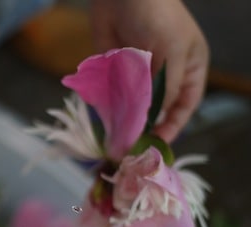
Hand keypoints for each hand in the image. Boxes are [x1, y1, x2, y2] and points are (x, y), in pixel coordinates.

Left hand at [89, 0, 209, 142]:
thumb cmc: (157, 17)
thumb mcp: (170, 54)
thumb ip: (163, 89)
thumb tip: (152, 120)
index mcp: (187, 69)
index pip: (184, 106)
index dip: (173, 125)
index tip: (158, 142)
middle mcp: (163, 75)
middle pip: (156, 109)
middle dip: (145, 126)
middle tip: (132, 144)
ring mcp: (138, 73)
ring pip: (133, 105)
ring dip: (125, 120)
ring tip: (117, 136)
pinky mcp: (115, 71)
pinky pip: (112, 94)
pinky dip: (109, 107)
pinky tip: (104, 119)